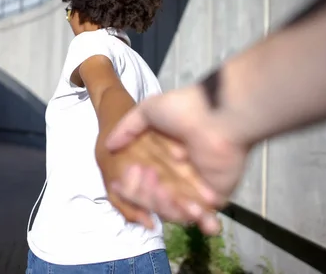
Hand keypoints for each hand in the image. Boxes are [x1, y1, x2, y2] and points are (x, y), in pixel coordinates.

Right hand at [105, 85, 250, 233]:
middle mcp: (182, 174)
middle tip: (147, 177)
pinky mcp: (216, 196)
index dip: (133, 185)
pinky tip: (182, 207)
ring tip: (162, 190)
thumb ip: (126, 128)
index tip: (122, 180)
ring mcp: (199, 187)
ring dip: (165, 206)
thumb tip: (109, 146)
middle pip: (158, 198)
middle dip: (147, 195)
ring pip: (176, 210)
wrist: (217, 114)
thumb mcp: (147, 111)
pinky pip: (200, 216)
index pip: (145, 181)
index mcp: (166, 157)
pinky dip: (190, 217)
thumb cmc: (183, 110)